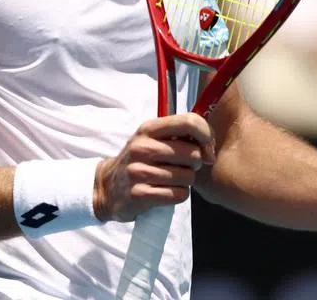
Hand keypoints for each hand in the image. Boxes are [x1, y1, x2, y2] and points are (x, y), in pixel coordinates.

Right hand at [93, 114, 215, 221]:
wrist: (107, 187)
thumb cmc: (139, 161)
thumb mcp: (152, 139)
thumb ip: (179, 135)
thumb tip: (209, 146)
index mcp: (148, 129)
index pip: (188, 122)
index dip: (206, 135)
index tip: (206, 148)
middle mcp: (142, 147)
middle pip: (192, 154)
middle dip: (196, 163)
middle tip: (185, 167)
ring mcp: (138, 171)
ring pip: (187, 177)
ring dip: (186, 181)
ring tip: (172, 180)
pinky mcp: (139, 195)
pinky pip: (178, 195)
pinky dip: (178, 195)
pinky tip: (167, 192)